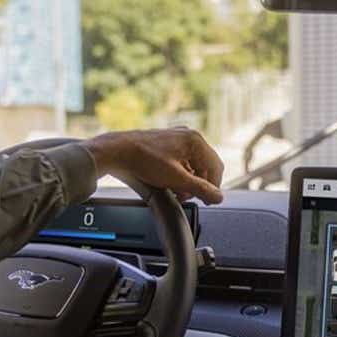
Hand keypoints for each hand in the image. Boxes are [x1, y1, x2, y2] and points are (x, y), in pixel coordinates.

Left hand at [82, 128, 224, 203]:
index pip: (216, 168)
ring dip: (190, 181)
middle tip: (193, 198)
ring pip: (194, 164)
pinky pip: (183, 161)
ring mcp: (178, 138)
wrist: (118, 151)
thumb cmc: (144, 160)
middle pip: (206, 166)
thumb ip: (200, 189)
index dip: (213, 187)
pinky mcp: (168, 143)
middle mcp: (189, 136)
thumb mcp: (176, 179)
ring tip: (179, 194)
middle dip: (200, 184)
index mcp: (195, 141)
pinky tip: (172, 185)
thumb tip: (218, 197)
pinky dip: (181, 175)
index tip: (208, 200)